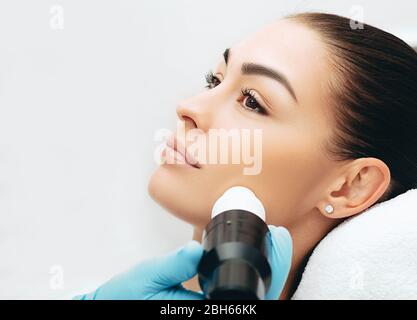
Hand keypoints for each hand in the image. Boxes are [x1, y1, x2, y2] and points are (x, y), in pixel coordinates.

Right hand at [73, 226, 291, 299]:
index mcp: (203, 311)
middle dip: (274, 265)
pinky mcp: (209, 304)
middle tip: (280, 237)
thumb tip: (196, 250)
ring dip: (266, 269)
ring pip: (251, 295)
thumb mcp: (147, 278)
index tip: (276, 241)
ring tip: (273, 242)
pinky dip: (250, 274)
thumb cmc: (127, 297)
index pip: (246, 295)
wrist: (116, 304)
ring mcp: (213, 307)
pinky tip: (251, 256)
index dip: (269, 269)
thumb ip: (172, 265)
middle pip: (257, 294)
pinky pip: (237, 293)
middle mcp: (213, 312)